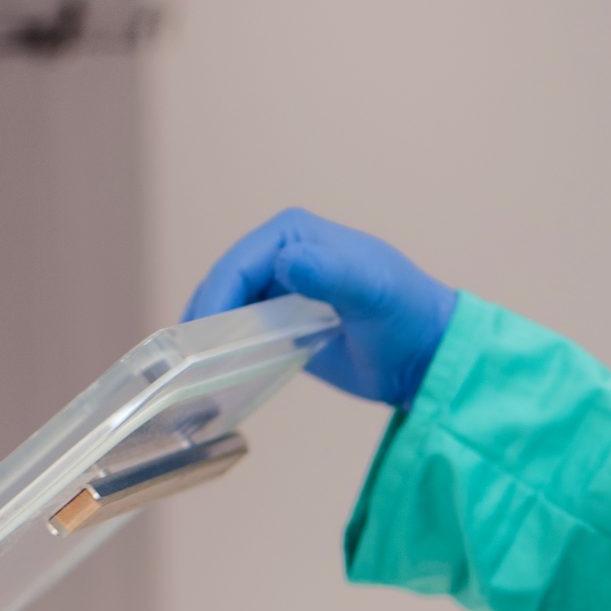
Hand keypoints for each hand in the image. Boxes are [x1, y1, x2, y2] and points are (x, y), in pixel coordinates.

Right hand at [184, 208, 456, 407]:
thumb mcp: (371, 290)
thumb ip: (332, 272)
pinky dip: (225, 351)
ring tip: (189, 370)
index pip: (239, 263)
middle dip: (203, 319)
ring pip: (228, 310)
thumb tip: (288, 260)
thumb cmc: (406, 316)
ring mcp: (280, 291)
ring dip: (208, 337)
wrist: (426, 357)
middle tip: (184, 361)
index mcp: (295, 234)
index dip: (216, 297)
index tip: (201, 337)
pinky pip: (242, 333)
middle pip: (225, 286)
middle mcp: (281, 256)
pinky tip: (212, 375)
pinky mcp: (282, 324)